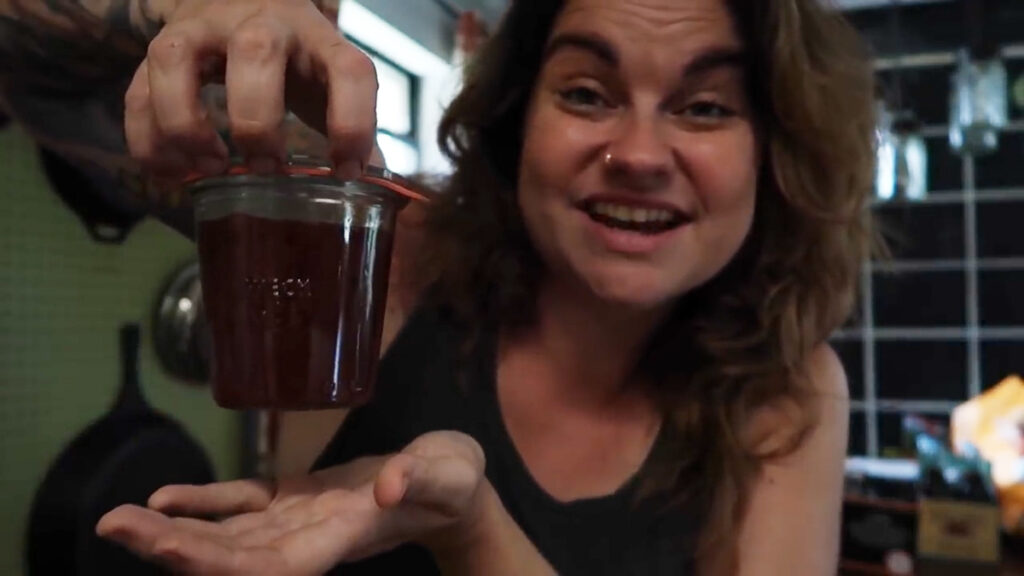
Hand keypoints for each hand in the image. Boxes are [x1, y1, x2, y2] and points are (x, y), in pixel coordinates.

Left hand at [96, 431, 485, 574]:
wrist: (450, 489)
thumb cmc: (456, 480)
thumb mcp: (453, 471)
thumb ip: (424, 477)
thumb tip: (386, 486)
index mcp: (342, 537)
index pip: (270, 567)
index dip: (215, 562)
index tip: (166, 546)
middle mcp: (309, 540)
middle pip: (230, 560)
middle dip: (171, 549)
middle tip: (111, 527)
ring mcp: (297, 522)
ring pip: (226, 537)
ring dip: (171, 531)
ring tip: (117, 522)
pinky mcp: (294, 501)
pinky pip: (240, 506)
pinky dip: (202, 504)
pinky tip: (164, 499)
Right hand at [124, 0, 377, 180]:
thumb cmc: (292, 57)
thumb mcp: (327, 79)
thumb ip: (349, 126)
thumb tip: (376, 190)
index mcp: (318, 37)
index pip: (349, 70)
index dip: (353, 122)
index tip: (346, 170)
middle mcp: (260, 23)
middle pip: (256, 52)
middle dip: (258, 120)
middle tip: (265, 167)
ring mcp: (201, 29)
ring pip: (176, 62)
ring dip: (187, 124)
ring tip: (210, 169)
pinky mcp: (160, 47)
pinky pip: (137, 90)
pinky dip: (148, 141)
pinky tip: (171, 174)